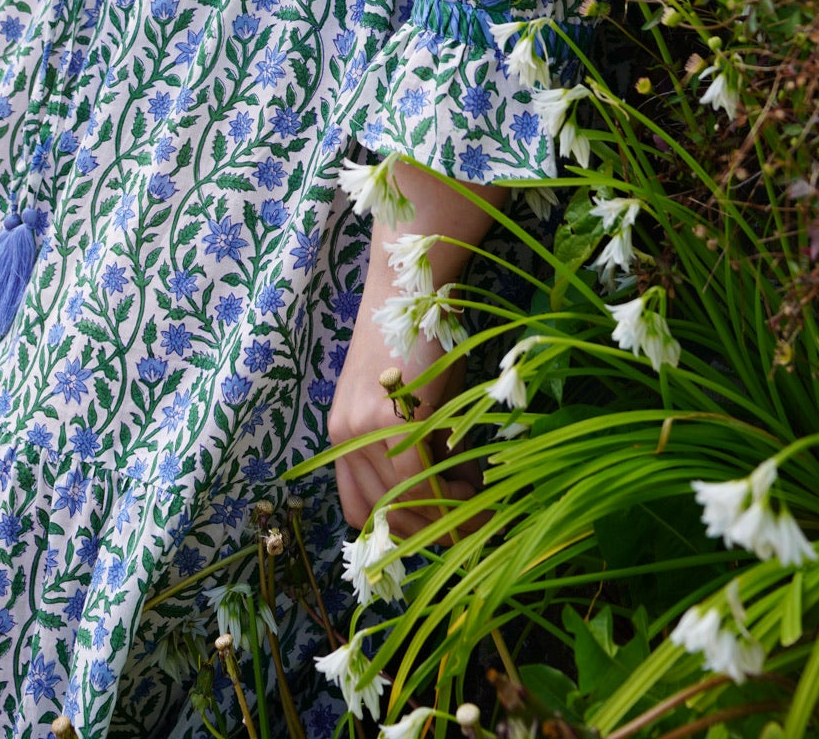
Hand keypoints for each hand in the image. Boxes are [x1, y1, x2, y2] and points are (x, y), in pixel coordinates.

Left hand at [329, 158, 495, 536]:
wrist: (414, 285)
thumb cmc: (422, 338)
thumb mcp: (417, 402)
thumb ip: (423, 450)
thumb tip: (455, 501)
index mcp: (342, 435)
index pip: (362, 512)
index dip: (404, 530)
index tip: (444, 529)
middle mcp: (342, 436)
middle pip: (381, 519)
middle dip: (430, 532)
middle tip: (472, 522)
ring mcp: (359, 429)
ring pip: (401, 507)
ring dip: (442, 517)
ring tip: (476, 501)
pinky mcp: (385, 418)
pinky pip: (415, 482)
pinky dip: (447, 493)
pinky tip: (471, 482)